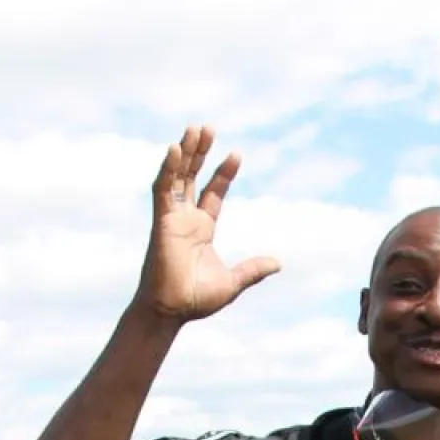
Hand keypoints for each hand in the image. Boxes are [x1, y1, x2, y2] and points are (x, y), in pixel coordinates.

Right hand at [133, 125, 281, 322]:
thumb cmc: (195, 299)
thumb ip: (252, 269)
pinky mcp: (161, 222)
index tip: (236, 153)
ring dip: (185, 153)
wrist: (172, 312)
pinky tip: (175, 149)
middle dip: (200, 153)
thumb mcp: (232, 282)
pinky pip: (162, 190)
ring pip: (177, 177)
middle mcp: (185, 219)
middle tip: (208, 127)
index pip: (213, 193)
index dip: (223, 173)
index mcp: (201, 229)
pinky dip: (168, 170)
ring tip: (195, 128)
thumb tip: (278, 263)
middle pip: (192, 177)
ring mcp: (172, 219)